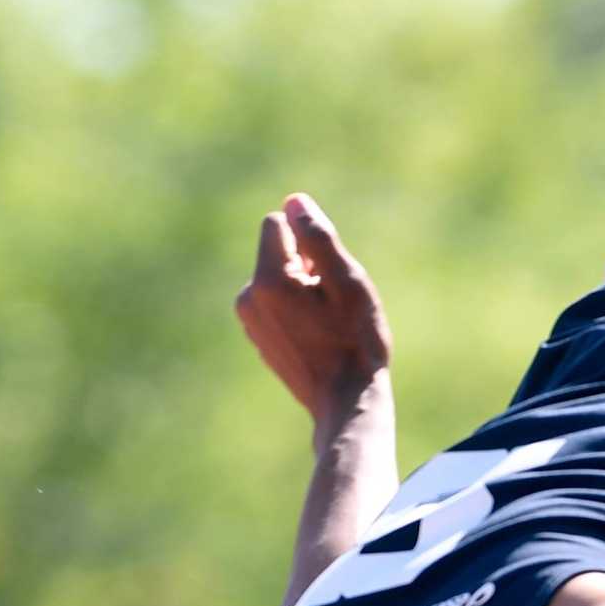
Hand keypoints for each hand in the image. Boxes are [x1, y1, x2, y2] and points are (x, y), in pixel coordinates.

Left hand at [233, 193, 391, 429]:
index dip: (310, 242)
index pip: (277, 224)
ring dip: (303, 291)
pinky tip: (320, 339)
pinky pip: (276, 306)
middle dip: (306, 267)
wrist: (346, 403)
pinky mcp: (259, 339)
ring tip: (329, 325)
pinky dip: (297, 313)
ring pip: (278, 281)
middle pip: (277, 253)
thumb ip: (319, 238)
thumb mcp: (348, 283)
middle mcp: (249, 297)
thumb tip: (294, 201)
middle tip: (336, 306)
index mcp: (268, 279)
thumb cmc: (355, 342)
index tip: (330, 275)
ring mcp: (250, 322)